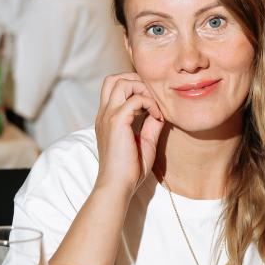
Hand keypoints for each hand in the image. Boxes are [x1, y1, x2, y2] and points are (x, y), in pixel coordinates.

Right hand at [95, 72, 164, 195]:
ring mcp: (108, 116)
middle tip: (152, 98)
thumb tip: (160, 112)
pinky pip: (135, 99)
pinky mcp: (116, 121)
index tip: (152, 104)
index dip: (134, 87)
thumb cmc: (129, 170)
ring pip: (120, 82)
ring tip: (154, 105)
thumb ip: (150, 124)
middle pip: (113, 78)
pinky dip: (150, 103)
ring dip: (142, 88)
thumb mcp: (144, 142)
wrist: (117, 186)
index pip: (114, 87)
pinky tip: (158, 117)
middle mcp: (104, 113)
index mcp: (107, 117)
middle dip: (135, 80)